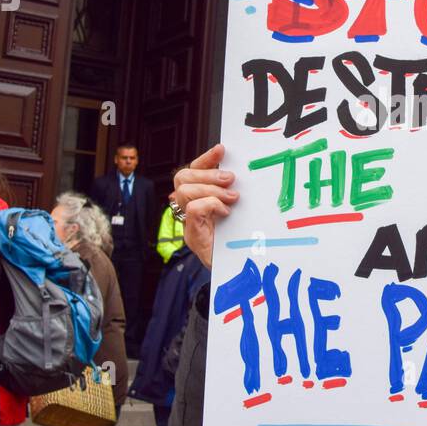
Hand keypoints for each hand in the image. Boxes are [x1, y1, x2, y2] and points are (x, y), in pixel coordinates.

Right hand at [172, 144, 239, 268]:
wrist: (235, 276)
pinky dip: (210, 205)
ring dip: (210, 189)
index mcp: (199, 200)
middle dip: (207, 173)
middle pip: (182, 176)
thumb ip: (234, 196)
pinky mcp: (192, 236)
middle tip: (231, 179)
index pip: (192, 170)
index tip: (222, 149)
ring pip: (184, 190)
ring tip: (231, 198)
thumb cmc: (239, 244)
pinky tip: (225, 212)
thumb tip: (244, 175)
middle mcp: (189, 209)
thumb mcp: (238, 215)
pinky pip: (193, 209)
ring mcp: (189, 223)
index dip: (205, 158)